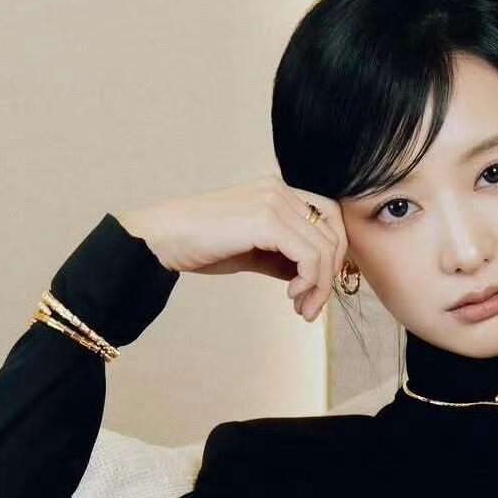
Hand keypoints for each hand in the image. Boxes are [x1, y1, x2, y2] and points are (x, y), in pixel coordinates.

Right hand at [114, 175, 348, 321]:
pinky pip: (309, 255)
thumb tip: (310, 277)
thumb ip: (283, 257)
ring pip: (324, 248)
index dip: (333, 257)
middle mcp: (280, 189)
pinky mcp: (266, 219)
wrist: (163, 239)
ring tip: (301, 309)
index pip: (330, 219)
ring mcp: (274, 201)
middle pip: (333, 233)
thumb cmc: (202, 245)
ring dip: (319, 287)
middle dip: (329, 276)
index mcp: (278, 191)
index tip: (317, 289)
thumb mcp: (253, 251)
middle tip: (311, 307)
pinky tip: (291, 295)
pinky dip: (309, 281)